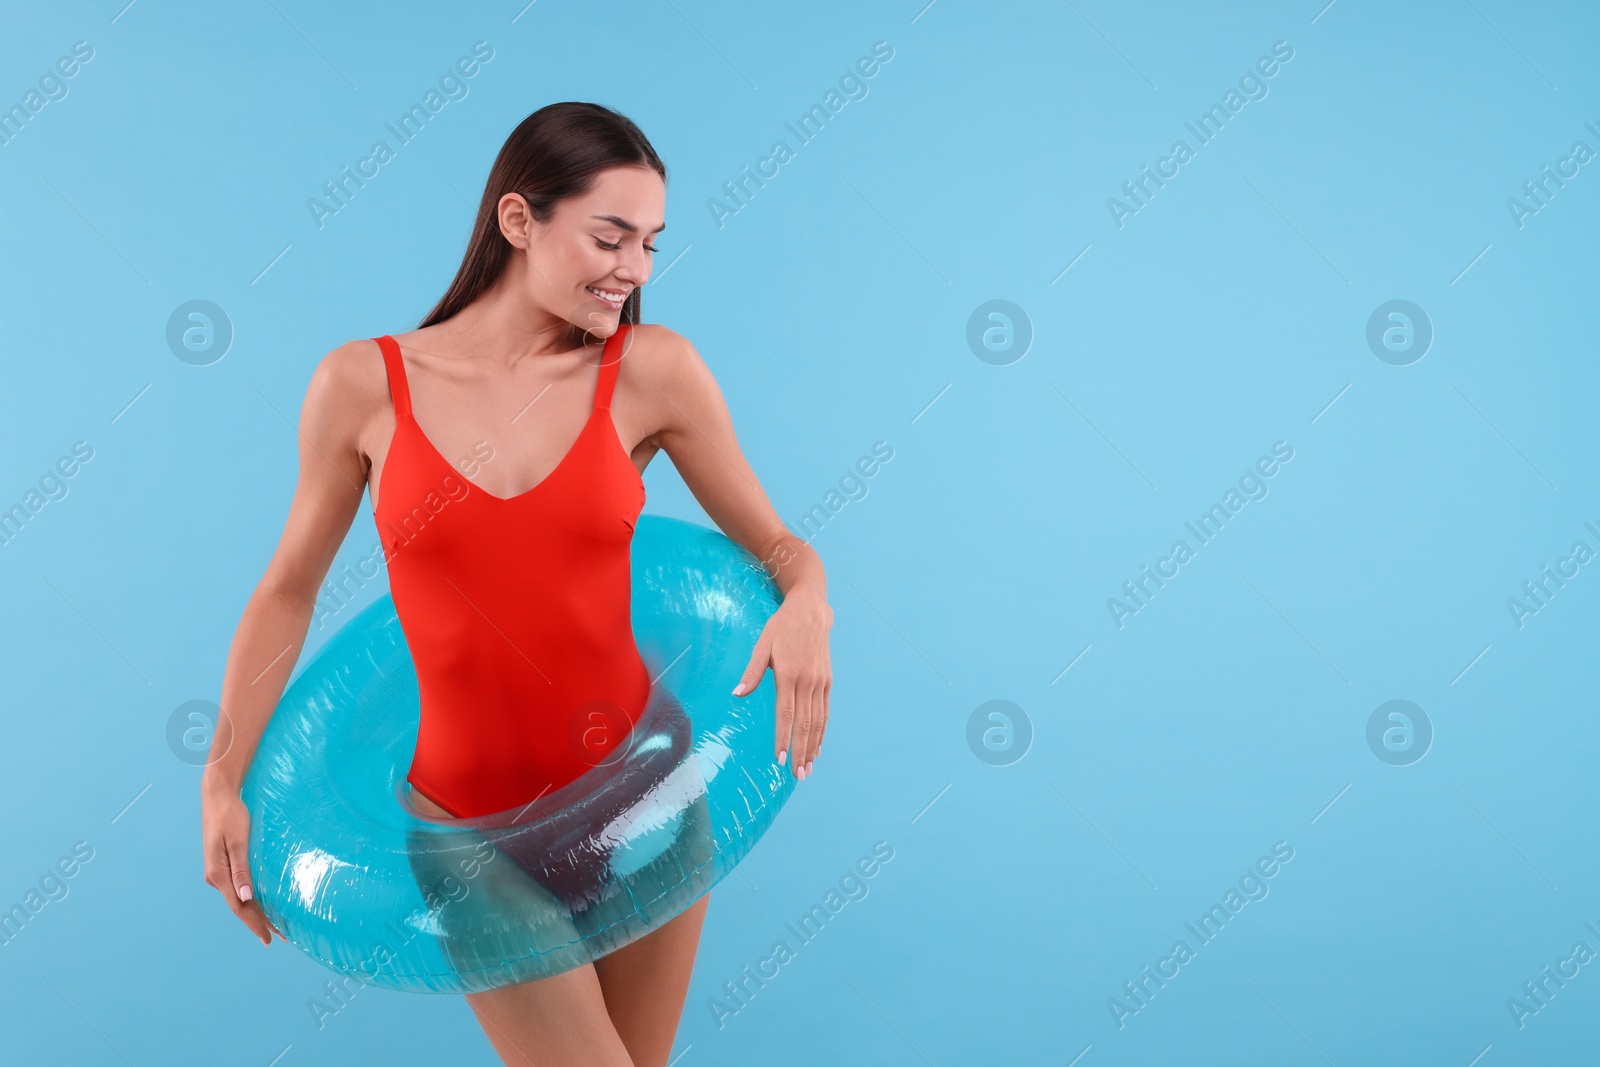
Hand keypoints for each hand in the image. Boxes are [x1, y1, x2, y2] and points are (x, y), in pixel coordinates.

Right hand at [202, 784, 275, 944]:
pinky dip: (251, 898)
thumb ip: (241, 869)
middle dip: (258, 922)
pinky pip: (238, 887)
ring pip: (239, 898)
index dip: (254, 924)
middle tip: (278, 937)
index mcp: (218, 874)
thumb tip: (245, 897)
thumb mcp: (239, 841)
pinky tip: (262, 903)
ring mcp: (219, 871)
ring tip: (274, 926)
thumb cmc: (230, 815)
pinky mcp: (224, 864)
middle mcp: (216, 876)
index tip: (268, 938)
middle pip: (239, 906)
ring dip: (256, 912)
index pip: (238, 906)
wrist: (218, 795)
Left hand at [732, 593, 831, 779]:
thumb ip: (752, 672)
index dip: (783, 738)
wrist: (812, 612)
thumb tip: (737, 694)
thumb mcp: (763, 645)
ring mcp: (820, 683)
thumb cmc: (782, 628)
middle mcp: (807, 681)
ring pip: (817, 721)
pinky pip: (825, 712)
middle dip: (801, 751)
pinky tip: (817, 748)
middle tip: (798, 776)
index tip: (780, 759)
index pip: (786, 714)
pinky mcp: (827, 682)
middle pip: (804, 724)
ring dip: (813, 747)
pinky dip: (822, 732)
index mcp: (789, 674)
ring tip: (808, 769)